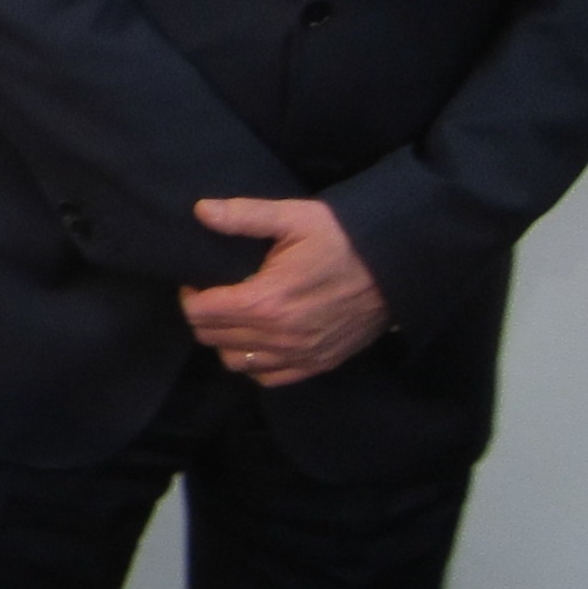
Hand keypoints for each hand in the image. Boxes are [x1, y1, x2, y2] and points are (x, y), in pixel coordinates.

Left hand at [181, 197, 389, 385]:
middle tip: (214, 295)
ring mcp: (299, 355)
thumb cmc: (342, 239)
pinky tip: (260, 340)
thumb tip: (201, 210)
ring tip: (235, 316)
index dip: (190, 296)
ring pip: (235, 362)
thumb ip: (244, 216)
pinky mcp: (318, 365)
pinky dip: (255, 363)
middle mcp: (279, 337)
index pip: (200, 313)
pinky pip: (268, 378)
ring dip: (226, 341)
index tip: (198, 281)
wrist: (397, 267)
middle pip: (212, 339)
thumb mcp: (293, 217)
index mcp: (265, 301)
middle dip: (204, 316)